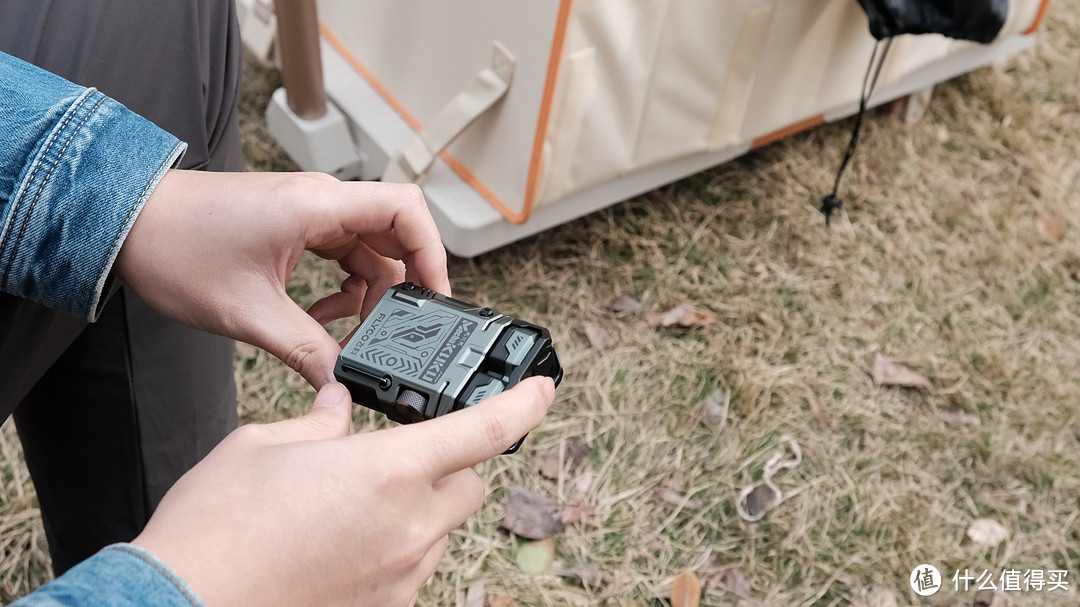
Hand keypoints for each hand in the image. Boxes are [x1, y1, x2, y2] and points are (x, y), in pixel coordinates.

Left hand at [114, 170, 449, 387]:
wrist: (123, 223)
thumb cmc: (174, 248)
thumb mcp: (248, 313)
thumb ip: (306, 350)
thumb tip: (342, 385)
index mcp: (318, 206)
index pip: (407, 210)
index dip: (433, 253)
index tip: (436, 298)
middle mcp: (321, 202)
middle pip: (394, 237)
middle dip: (400, 288)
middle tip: (395, 332)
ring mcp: (308, 213)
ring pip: (368, 252)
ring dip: (365, 296)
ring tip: (342, 335)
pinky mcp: (294, 226)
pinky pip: (341, 256)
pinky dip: (341, 289)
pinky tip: (318, 319)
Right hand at [132, 376, 555, 606]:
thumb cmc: (214, 528)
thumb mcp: (263, 446)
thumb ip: (319, 424)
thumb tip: (340, 410)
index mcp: (387, 471)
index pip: (484, 431)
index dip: (524, 405)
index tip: (544, 390)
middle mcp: (408, 526)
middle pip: (469, 484)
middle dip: (448, 462)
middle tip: (396, 455)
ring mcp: (400, 576)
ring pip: (441, 528)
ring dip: (419, 507)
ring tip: (350, 506)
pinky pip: (412, 567)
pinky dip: (394, 547)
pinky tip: (341, 543)